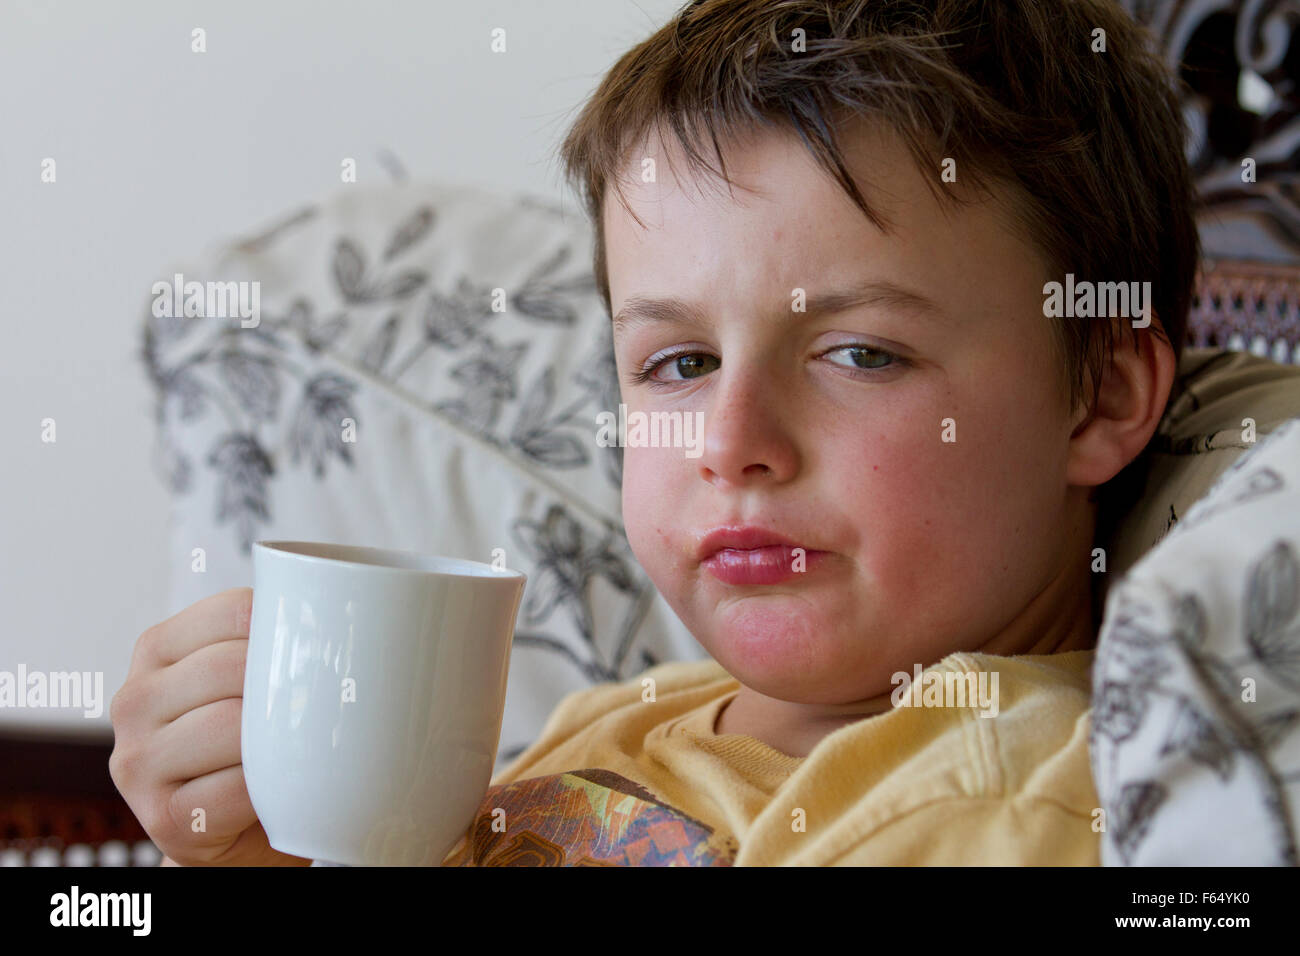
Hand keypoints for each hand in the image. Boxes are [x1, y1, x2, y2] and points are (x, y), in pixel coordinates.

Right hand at [109, 587, 310, 865]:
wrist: (240, 828)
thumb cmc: (254, 740)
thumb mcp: (247, 677)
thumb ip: (269, 640)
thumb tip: (340, 609)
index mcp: (157, 649)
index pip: (232, 611)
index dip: (287, 628)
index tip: (322, 645)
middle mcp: (136, 700)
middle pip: (229, 668)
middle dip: (287, 682)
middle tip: (330, 696)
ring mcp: (140, 762)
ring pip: (229, 727)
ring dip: (280, 736)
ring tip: (310, 740)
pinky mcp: (162, 818)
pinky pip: (232, 789)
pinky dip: (271, 787)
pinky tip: (286, 785)